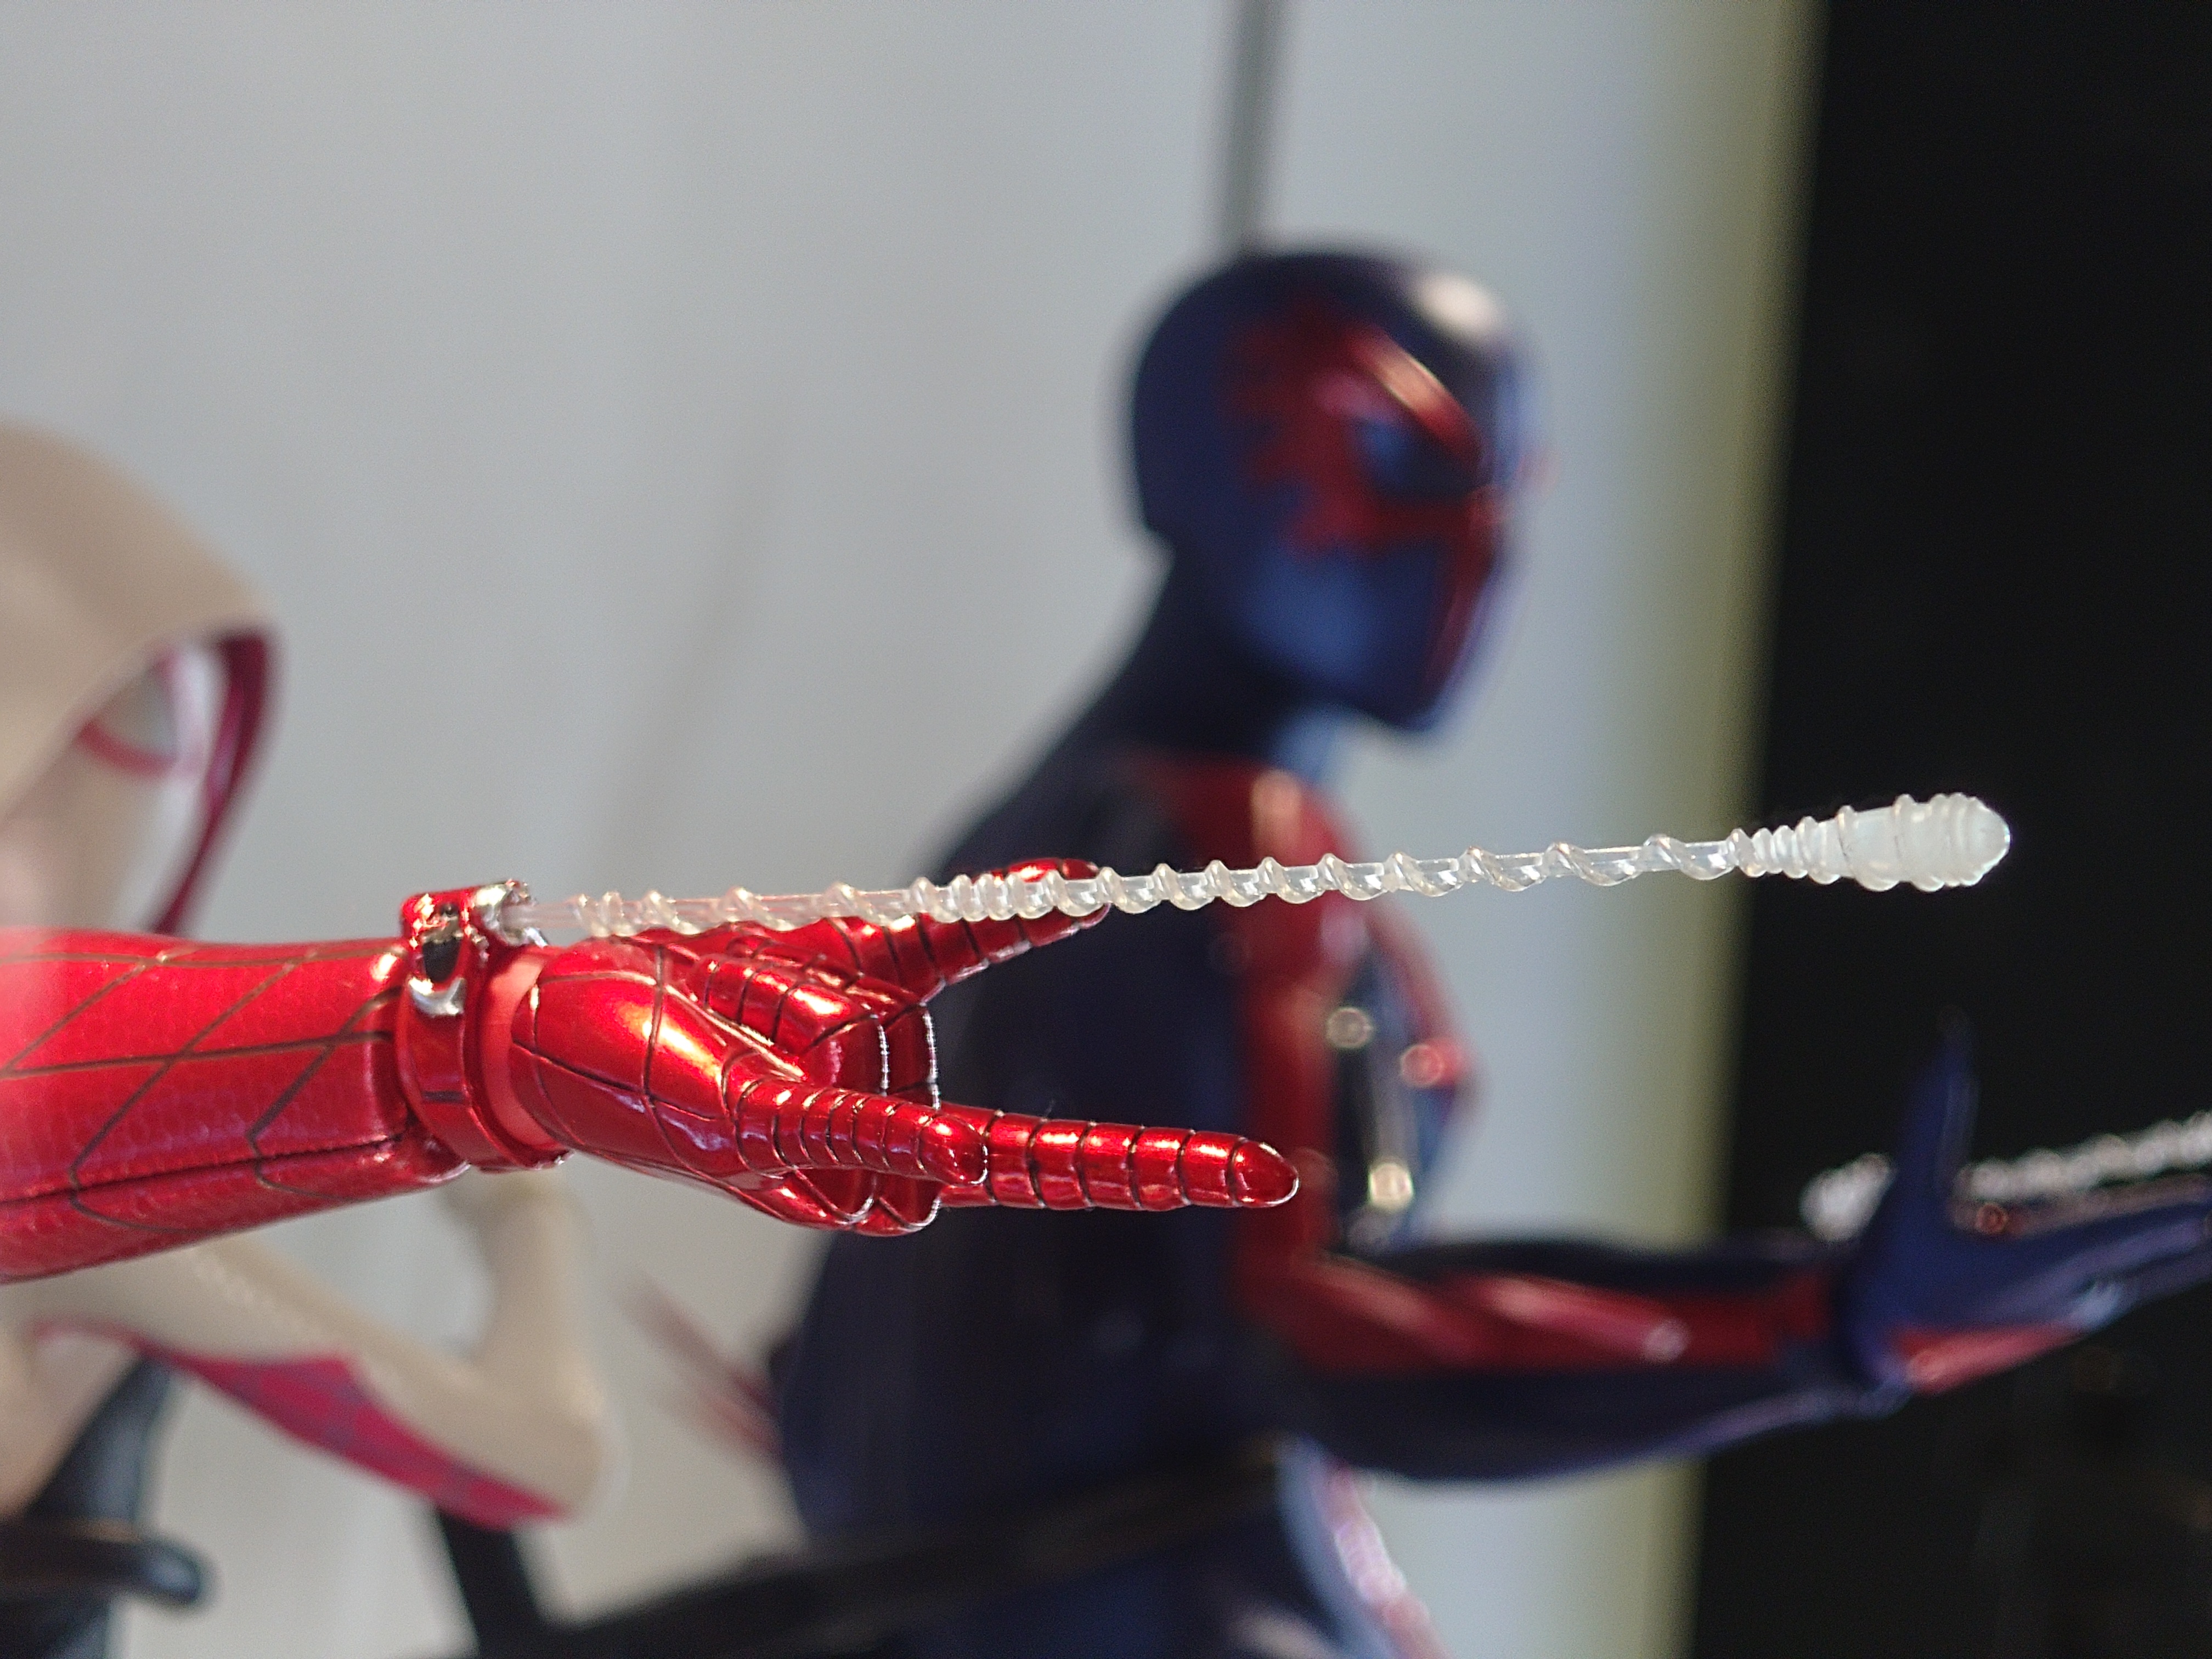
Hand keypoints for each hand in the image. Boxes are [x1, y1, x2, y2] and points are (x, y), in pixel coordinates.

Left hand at [456, 861, 1296, 1235]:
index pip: (1040, 1164)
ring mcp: (807, 1156)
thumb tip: (1087, 884)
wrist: (555, 1013)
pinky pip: (848, 1130)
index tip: (1257, 1177)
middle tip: (760, 990)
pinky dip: (899, 1138)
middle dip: (861, 995)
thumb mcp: (856, 949)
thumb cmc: (701, 993)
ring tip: (719, 999)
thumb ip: (974, 931)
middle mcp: (854, 1173)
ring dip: (809, 986)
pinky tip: (945, 1153)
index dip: (1151, 1168)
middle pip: (930, 1064)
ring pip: (882, 1041)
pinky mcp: (751, 1122)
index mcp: (883, 1148)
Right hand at [1837, 1027, 2211, 1393]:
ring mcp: (2088, 1303)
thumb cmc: (1895, 1256)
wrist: (1890, 1333)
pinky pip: (2152, 1268)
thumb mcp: (1904, 1188)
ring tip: (2153, 1209)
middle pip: (2155, 1243)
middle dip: (2202, 1219)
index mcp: (2030, 1268)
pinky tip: (2206, 1226)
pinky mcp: (2089, 1304)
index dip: (2167, 1216)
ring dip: (2189, 1228)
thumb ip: (1929, 1112)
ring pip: (2146, 1248)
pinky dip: (2181, 1244)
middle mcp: (2073, 1292)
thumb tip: (1949, 1030)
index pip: (2114, 1235)